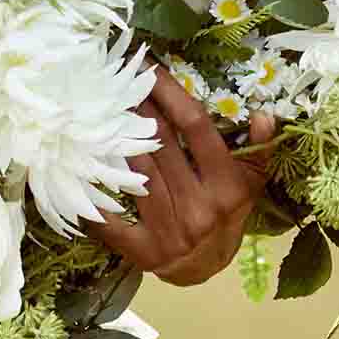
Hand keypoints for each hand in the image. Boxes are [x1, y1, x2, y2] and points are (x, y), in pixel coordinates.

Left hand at [84, 69, 276, 286]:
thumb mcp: (249, 185)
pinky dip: (92, 199)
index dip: (171, 93)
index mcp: (227, 187)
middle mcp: (199, 207)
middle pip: (160, 143)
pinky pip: (110, 221)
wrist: (206, 271)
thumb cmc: (225, 217)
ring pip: (134, 170)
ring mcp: (170, 230)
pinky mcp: (143, 250)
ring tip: (97, 108)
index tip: (150, 67)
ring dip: (113, 137)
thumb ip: (257, 150)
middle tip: (116, 78)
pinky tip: (74, 172)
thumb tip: (264, 114)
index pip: (196, 127)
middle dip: (136, 106)